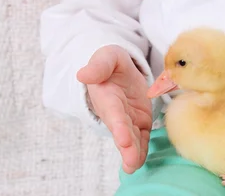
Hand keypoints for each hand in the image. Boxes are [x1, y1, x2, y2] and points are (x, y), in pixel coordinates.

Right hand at [77, 45, 151, 172]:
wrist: (118, 70)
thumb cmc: (111, 64)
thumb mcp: (107, 57)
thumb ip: (98, 65)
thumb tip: (83, 74)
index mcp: (108, 97)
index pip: (114, 114)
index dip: (118, 126)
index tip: (123, 139)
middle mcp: (116, 113)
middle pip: (122, 131)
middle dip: (126, 146)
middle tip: (131, 161)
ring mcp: (128, 120)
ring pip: (131, 139)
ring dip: (133, 153)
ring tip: (133, 166)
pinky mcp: (140, 121)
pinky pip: (142, 137)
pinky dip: (142, 149)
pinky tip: (140, 161)